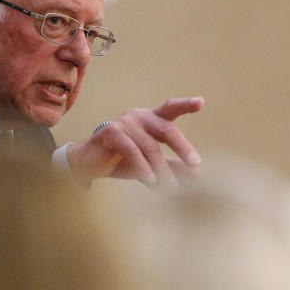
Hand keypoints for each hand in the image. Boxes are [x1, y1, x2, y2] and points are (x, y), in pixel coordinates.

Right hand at [65, 96, 203, 185]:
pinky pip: (132, 150)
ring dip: (162, 169)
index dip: (185, 105)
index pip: (170, 109)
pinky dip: (143, 167)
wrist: (89, 165)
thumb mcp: (152, 165)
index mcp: (150, 119)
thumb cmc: (122, 160)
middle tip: (195, 164)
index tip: (201, 102)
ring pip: (150, 146)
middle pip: (166, 129)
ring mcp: (124, 122)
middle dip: (182, 147)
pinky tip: (150, 180)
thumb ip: (173, 166)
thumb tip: (197, 174)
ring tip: (170, 187)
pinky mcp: (111, 132)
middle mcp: (139, 116)